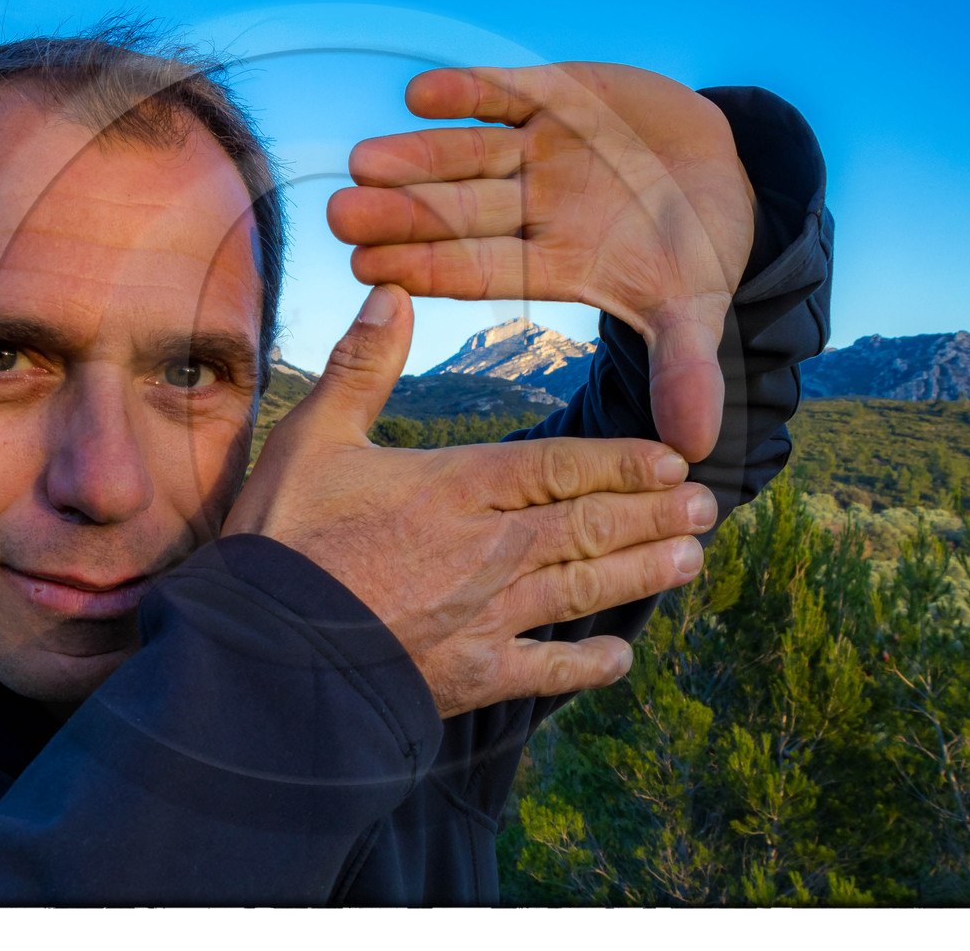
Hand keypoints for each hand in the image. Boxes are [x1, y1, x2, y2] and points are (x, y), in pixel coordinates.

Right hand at [223, 284, 718, 717]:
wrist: (264, 649)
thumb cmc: (283, 540)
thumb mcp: (313, 438)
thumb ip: (361, 367)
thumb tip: (393, 294)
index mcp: (457, 486)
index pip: (561, 467)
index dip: (623, 462)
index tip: (670, 458)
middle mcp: (490, 548)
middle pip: (591, 525)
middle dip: (652, 514)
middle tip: (705, 507)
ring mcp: (487, 615)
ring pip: (585, 589)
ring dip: (641, 573)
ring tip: (689, 561)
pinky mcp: (471, 675)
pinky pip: (547, 670)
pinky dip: (587, 665)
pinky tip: (621, 660)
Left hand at [325, 63, 756, 461]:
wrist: (724, 172)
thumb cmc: (693, 251)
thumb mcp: (691, 310)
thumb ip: (684, 370)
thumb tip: (696, 448)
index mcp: (549, 264)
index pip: (474, 270)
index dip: (425, 268)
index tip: (368, 271)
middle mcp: (530, 208)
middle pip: (455, 213)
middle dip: (401, 214)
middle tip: (339, 217)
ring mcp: (537, 150)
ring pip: (464, 153)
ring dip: (415, 156)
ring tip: (363, 162)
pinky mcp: (556, 95)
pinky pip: (504, 92)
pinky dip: (468, 90)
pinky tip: (419, 94)